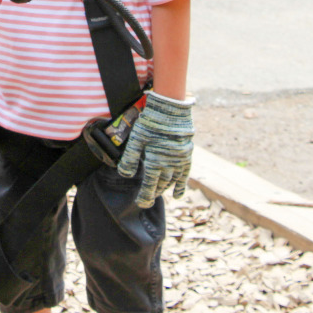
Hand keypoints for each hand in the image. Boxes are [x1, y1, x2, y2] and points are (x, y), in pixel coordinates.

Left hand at [116, 92, 194, 207]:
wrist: (171, 109)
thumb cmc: (151, 122)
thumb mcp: (136, 139)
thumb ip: (130, 158)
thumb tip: (125, 175)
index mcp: (155, 161)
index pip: (150, 185)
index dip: (145, 196)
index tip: (141, 203)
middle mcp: (169, 164)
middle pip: (161, 184)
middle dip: (153, 192)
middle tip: (147, 198)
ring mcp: (180, 160)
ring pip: (172, 181)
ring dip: (164, 188)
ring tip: (158, 192)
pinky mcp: (187, 155)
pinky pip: (185, 175)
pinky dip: (181, 185)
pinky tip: (177, 194)